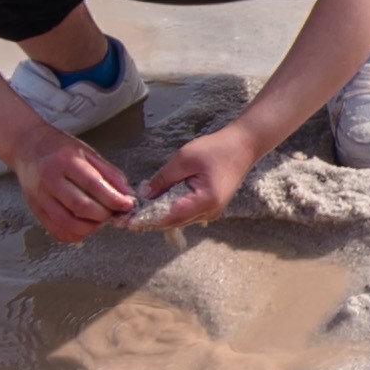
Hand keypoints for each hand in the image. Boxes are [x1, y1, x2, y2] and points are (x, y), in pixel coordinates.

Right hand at [2, 127, 144, 240]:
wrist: (28, 148)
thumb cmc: (60, 149)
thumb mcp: (88, 153)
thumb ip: (109, 174)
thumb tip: (127, 195)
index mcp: (65, 161)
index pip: (93, 185)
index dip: (114, 199)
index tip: (127, 205)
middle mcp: (50, 180)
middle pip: (80, 207)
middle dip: (103, 215)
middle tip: (113, 213)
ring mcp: (40, 197)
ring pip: (68, 223)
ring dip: (90, 227)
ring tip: (99, 220)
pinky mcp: (36, 210)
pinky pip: (57, 231)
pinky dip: (75, 234)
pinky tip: (84, 225)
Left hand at [128, 120, 265, 232]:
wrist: (243, 146)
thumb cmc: (215, 149)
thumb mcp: (184, 159)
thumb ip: (163, 179)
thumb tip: (145, 195)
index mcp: (204, 201)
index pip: (170, 217)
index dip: (148, 220)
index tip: (128, 221)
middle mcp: (209, 212)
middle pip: (173, 222)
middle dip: (150, 220)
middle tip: (126, 219)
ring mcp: (211, 212)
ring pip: (179, 220)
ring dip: (160, 216)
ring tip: (138, 212)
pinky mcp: (211, 207)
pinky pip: (186, 214)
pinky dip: (171, 211)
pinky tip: (157, 206)